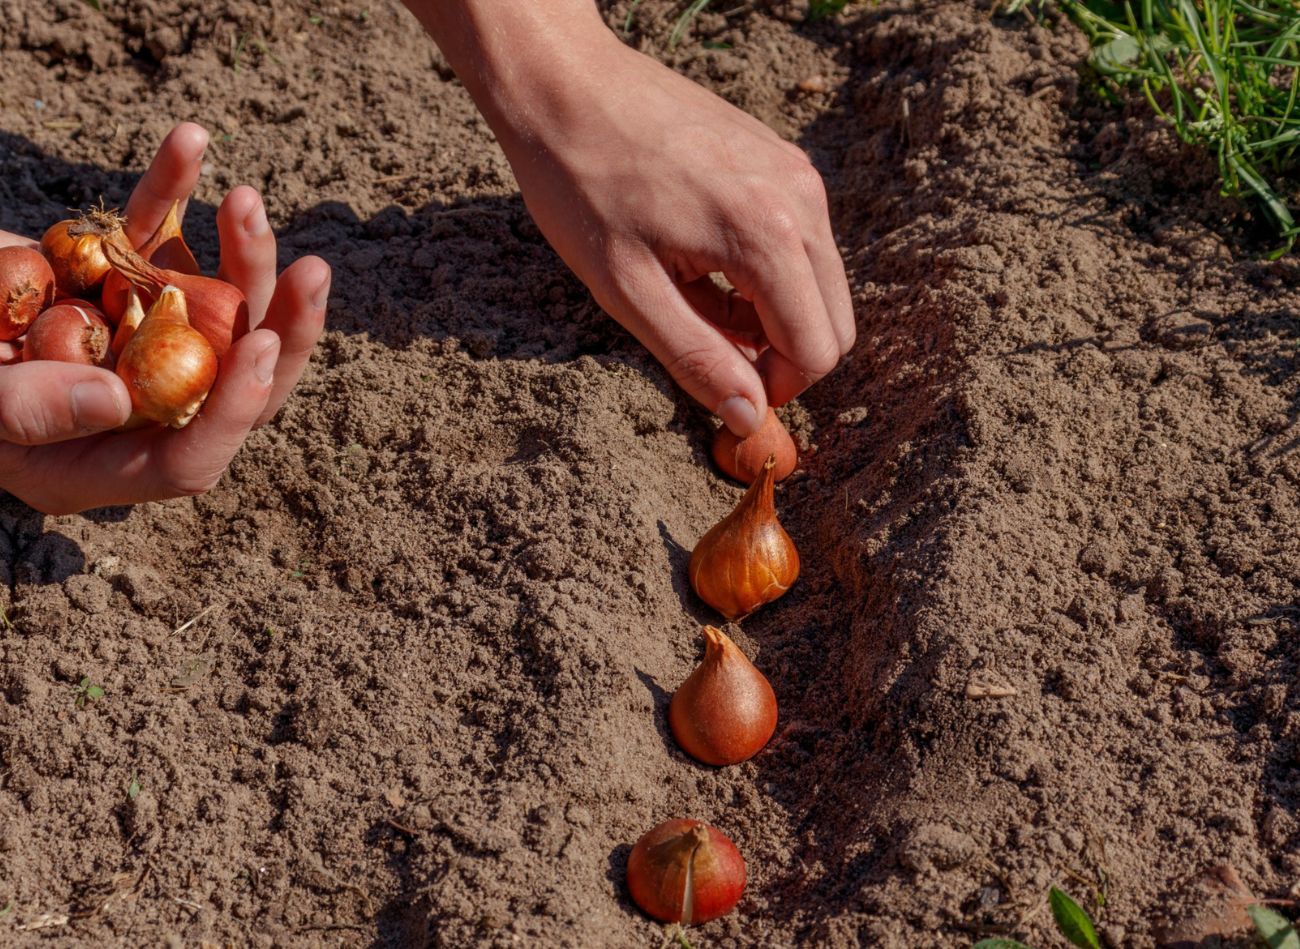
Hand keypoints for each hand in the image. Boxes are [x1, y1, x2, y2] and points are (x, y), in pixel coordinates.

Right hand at [0, 123, 329, 514]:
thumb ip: (30, 413)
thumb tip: (117, 400)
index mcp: (106, 462)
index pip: (194, 455)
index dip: (233, 409)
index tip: (258, 349)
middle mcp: (137, 404)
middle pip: (232, 378)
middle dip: (281, 327)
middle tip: (310, 274)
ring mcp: (132, 338)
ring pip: (213, 306)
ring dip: (241, 254)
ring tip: (245, 201)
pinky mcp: (112, 278)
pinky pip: (150, 235)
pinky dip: (167, 190)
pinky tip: (189, 144)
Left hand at [495, 36, 853, 435]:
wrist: (567, 86)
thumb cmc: (583, 186)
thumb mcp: (628, 291)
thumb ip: (697, 358)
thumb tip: (748, 417)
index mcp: (767, 236)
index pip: (816, 350)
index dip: (774, 387)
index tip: (723, 385)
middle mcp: (801, 200)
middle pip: (835, 323)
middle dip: (782, 355)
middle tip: (710, 347)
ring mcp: (798, 173)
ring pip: (822, 285)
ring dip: (773, 314)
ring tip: (697, 296)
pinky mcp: (784, 159)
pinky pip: (805, 242)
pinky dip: (769, 274)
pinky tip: (705, 260)